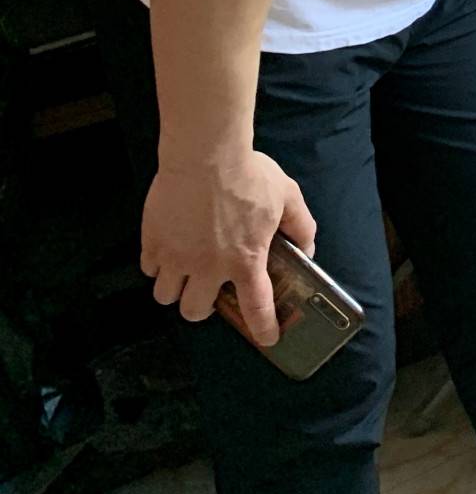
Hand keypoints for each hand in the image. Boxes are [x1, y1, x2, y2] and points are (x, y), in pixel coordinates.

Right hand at [140, 150, 315, 345]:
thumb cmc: (249, 174)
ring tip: (183, 272)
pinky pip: (148, 268)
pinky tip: (169, 247)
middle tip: (207, 290)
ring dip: (175, 289)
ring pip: (165, 296)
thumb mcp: (288, 196)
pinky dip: (157, 264)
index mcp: (245, 260)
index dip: (262, 328)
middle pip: (194, 312)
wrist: (205, 154)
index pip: (256, 307)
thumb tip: (308, 249)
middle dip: (201, 308)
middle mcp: (207, 267)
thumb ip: (301, 226)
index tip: (267, 339)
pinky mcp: (152, 242)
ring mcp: (176, 257)